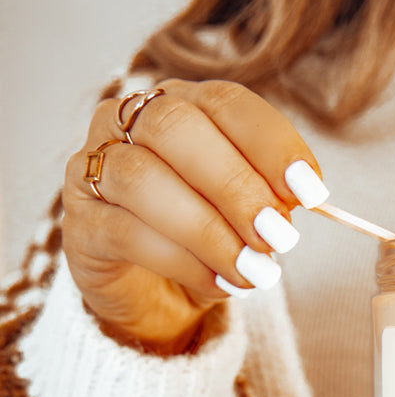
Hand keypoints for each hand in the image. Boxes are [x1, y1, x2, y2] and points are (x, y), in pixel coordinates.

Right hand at [62, 79, 327, 350]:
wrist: (157, 294)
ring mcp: (95, 169)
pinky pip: (127, 232)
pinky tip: (220, 284)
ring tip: (255, 271)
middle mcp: (129, 122)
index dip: (272, 145)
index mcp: (183, 105)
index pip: (226, 103)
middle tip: (280, 237)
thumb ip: (267, 200)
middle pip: (177, 128)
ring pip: (143, 179)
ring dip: (210, 230)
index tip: (312, 192)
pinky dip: (183, 262)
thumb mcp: (249, 215)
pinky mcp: (80, 224)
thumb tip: (288, 206)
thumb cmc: (211, 237)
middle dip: (237, 186)